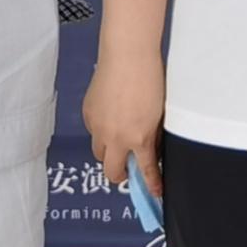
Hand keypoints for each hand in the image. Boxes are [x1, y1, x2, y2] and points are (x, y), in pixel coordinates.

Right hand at [83, 50, 166, 199]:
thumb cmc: (150, 78)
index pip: (145, 170)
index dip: (151, 185)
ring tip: (119, 139)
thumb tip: (149, 150)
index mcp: (138, 138)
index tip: (155, 192)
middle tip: (129, 167)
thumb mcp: (158, 113)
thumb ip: (152, 136)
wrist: (128, 54)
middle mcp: (115, 138)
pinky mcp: (88, 113)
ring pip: (99, 153)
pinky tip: (111, 116)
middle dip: (121, 174)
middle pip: (112, 172)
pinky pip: (93, 132)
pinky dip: (101, 131)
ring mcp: (98, 126)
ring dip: (109, 153)